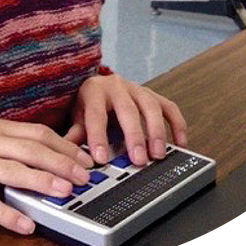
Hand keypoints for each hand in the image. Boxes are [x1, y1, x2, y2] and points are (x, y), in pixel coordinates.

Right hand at [0, 117, 93, 234]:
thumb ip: (13, 147)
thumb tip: (54, 159)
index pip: (38, 132)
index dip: (65, 146)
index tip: (85, 159)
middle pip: (30, 148)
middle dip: (61, 163)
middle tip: (83, 177)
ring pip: (12, 170)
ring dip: (41, 182)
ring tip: (63, 193)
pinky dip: (8, 214)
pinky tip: (25, 223)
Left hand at [64, 74, 187, 165]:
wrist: (100, 85)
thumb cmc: (89, 104)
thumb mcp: (77, 116)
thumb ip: (75, 133)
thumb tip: (66, 152)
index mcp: (94, 91)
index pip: (96, 114)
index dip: (98, 136)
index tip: (100, 158)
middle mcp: (117, 87)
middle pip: (127, 110)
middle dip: (134, 136)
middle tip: (138, 160)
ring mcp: (137, 89)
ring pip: (150, 106)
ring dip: (156, 131)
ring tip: (158, 154)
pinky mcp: (153, 95)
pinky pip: (169, 107)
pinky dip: (177, 124)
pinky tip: (180, 143)